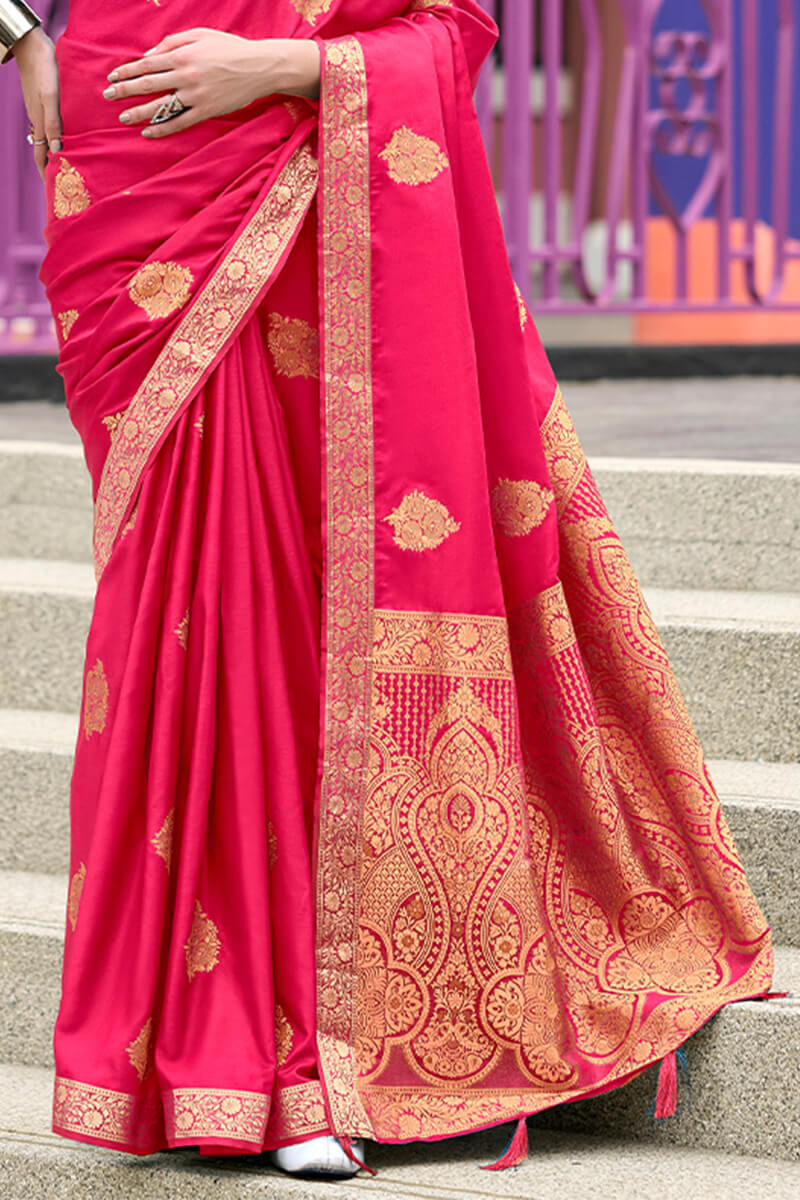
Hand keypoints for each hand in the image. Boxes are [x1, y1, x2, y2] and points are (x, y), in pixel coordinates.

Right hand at [13, 26, 61, 179]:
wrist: (32, 44)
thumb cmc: (43, 69)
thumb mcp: (50, 97)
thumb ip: (52, 122)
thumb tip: (56, 149)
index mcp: (40, 121)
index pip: (42, 154)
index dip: (46, 172)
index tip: (53, 190)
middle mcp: (39, 118)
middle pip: (43, 149)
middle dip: (50, 167)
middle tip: (60, 183)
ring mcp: (40, 109)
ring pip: (46, 137)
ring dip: (53, 152)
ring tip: (63, 164)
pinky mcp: (44, 100)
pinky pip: (49, 125)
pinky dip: (55, 136)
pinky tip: (62, 136)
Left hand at [103, 28, 320, 138]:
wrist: (259, 67)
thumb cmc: (229, 48)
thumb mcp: (200, 35)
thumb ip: (172, 43)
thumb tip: (148, 56)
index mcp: (182, 55)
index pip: (146, 64)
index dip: (127, 71)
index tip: (112, 76)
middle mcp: (186, 76)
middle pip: (148, 85)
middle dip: (125, 90)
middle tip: (108, 96)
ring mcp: (196, 96)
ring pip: (160, 106)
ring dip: (138, 112)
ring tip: (122, 117)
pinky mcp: (207, 111)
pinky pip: (180, 122)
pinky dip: (162, 129)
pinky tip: (148, 133)